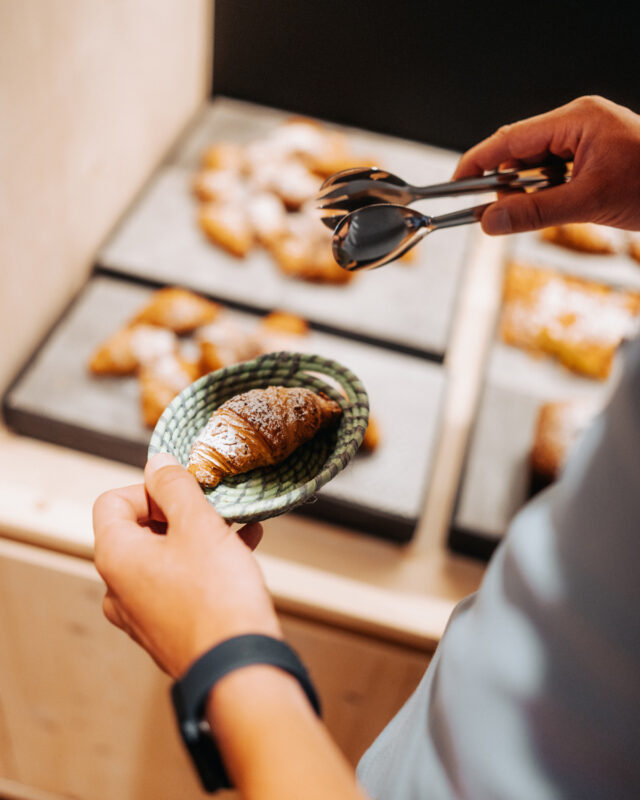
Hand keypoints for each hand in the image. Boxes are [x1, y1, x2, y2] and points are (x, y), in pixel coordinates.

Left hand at [93, 453, 281, 678]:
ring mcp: (140, 614)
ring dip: (197, 536)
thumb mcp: (199, 525)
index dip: (149, 488)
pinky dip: (202, 564)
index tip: (184, 491)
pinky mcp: (165, 630)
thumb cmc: (218, 597)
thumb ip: (175, 487)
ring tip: (237, 527)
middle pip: (138, 530)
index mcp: (116, 557)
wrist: (238, 667)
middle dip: (179, 512)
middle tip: (214, 508)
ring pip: (163, 558)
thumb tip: (156, 463)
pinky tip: (242, 552)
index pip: (112, 502)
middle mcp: (117, 587)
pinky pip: (177, 584)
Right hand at [453, 95, 639, 234]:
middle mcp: (577, 123)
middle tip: (493, 212)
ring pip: (535, 168)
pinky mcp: (590, 158)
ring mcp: (584, 140)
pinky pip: (553, 176)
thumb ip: (534, 212)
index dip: (477, 162)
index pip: (510, 138)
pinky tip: (555, 208)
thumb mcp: (589, 202)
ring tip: (538, 212)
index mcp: (576, 119)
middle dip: (505, 184)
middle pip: (519, 152)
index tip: (454, 184)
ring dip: (528, 193)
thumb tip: (491, 220)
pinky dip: (546, 196)